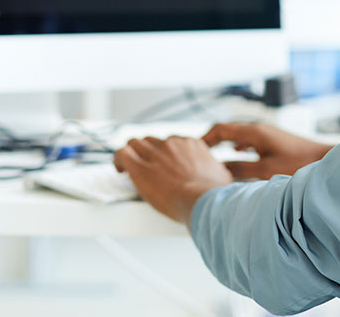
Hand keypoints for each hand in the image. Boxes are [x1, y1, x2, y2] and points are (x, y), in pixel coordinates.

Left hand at [114, 136, 233, 223]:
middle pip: (152, 140)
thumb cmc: (211, 193)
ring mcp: (155, 154)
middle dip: (147, 152)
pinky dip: (118, 159)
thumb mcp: (221, 175)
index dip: (164, 152)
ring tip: (129, 166)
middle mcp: (172, 144)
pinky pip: (121, 153)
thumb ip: (216, 170)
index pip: (172, 141)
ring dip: (132, 153)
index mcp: (191, 144)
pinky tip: (119, 168)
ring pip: (135, 143)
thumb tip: (220, 174)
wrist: (202, 200)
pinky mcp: (140, 167)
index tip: (163, 162)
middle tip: (145, 164)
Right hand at [202, 123, 333, 179]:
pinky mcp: (273, 141)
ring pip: (237, 136)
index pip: (220, 129)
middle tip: (197, 155)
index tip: (191, 150)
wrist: (324, 161)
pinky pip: (247, 140)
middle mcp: (258, 129)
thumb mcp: (264, 171)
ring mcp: (266, 134)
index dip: (203, 139)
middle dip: (211, 142)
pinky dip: (236, 147)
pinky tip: (236, 155)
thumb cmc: (298, 165)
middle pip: (226, 130)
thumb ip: (240, 170)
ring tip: (212, 158)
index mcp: (253, 132)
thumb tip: (219, 171)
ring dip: (224, 145)